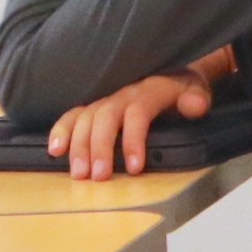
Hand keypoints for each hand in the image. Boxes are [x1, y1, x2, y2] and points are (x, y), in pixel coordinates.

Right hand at [49, 60, 213, 180]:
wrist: (171, 75)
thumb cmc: (181, 90)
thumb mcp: (195, 91)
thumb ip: (195, 99)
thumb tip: (196, 105)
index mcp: (150, 89)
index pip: (138, 112)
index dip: (134, 140)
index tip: (135, 169)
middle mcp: (125, 92)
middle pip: (106, 116)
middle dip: (101, 147)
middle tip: (99, 177)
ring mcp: (107, 99)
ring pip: (87, 117)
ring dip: (79, 146)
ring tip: (79, 174)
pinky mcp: (94, 106)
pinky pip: (73, 114)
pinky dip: (61, 130)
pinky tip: (54, 150)